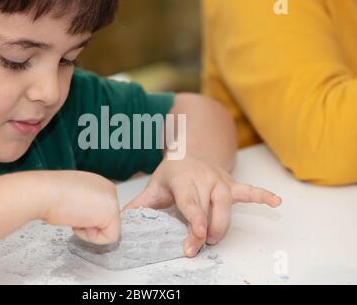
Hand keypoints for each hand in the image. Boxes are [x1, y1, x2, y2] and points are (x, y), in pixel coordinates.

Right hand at [35, 171, 120, 244]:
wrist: (44, 193)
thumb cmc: (50, 193)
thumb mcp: (72, 195)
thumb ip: (84, 203)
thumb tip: (84, 216)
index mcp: (99, 183)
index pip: (101, 210)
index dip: (86, 217)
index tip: (72, 209)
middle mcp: (108, 188)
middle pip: (106, 220)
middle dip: (89, 223)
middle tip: (72, 213)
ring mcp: (112, 200)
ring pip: (107, 229)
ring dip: (89, 230)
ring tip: (74, 215)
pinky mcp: (112, 213)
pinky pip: (109, 237)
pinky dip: (92, 237)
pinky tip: (79, 223)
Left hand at [124, 157, 281, 256]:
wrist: (190, 152)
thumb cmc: (172, 173)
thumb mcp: (154, 186)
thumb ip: (140, 204)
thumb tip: (121, 219)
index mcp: (182, 178)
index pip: (190, 202)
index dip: (195, 219)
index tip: (198, 235)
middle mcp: (203, 177)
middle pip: (209, 206)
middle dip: (206, 228)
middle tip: (200, 246)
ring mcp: (219, 180)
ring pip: (227, 202)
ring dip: (223, 222)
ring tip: (216, 238)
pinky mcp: (231, 183)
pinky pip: (248, 190)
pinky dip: (262, 195)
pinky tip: (276, 202)